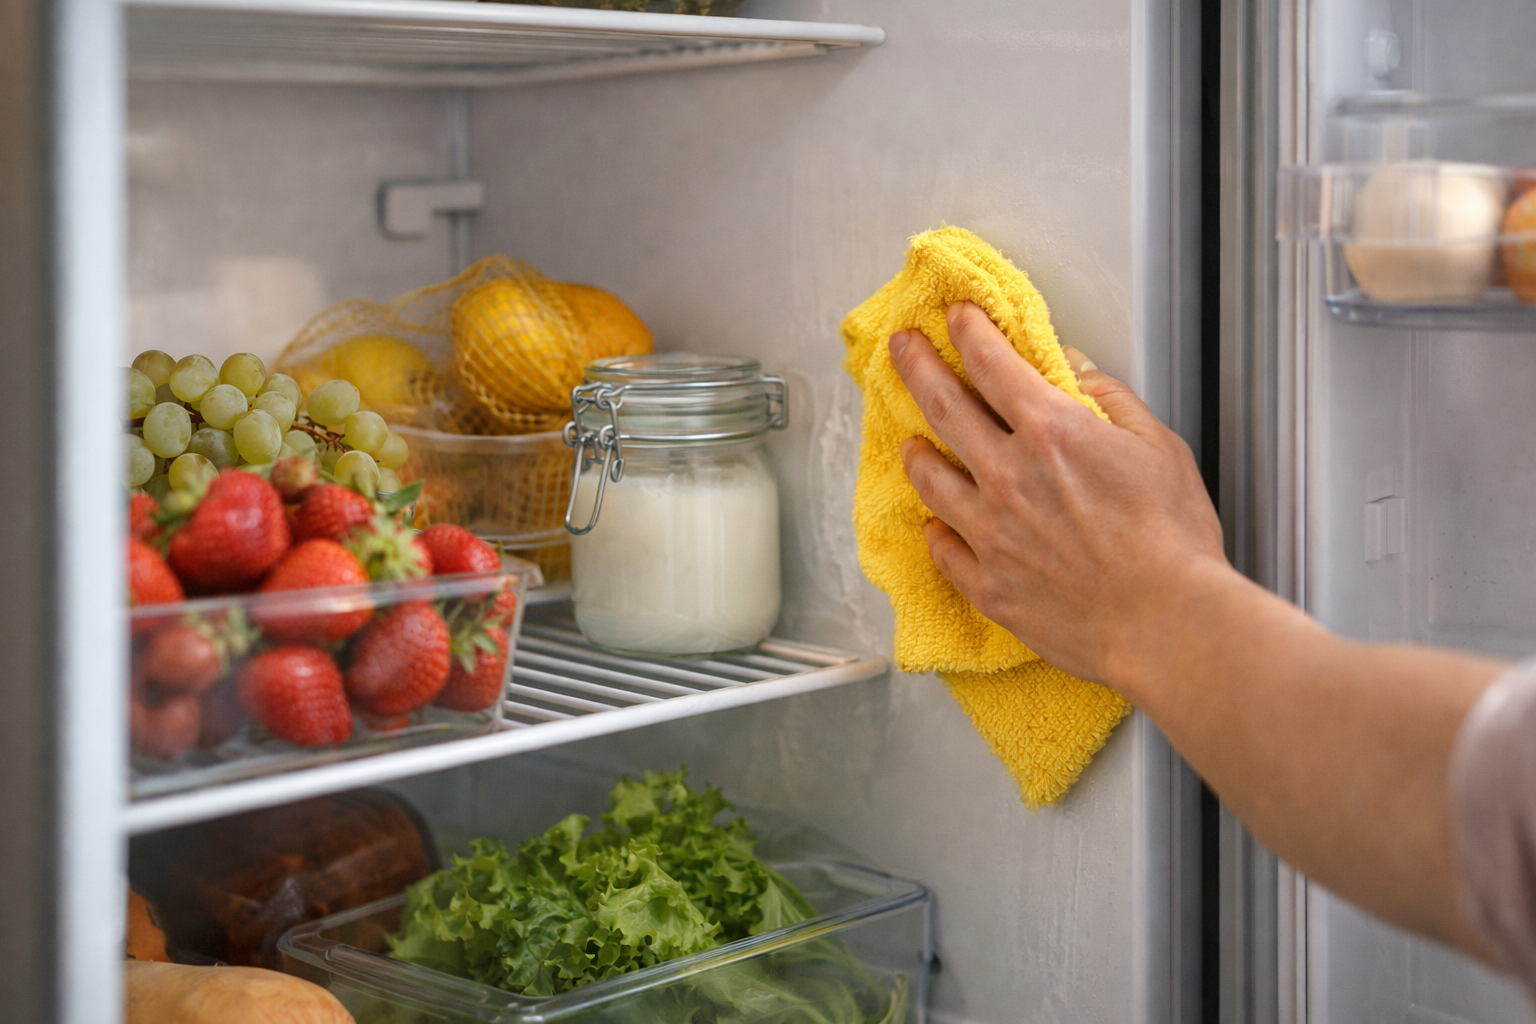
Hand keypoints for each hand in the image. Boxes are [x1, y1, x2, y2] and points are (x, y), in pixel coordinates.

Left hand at [889, 301, 1226, 689]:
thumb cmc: (1174, 540)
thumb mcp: (1158, 447)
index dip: (969, 331)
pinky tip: (934, 524)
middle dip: (917, 367)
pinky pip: (943, 550)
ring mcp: (989, 533)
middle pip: (943, 408)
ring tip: (910, 443)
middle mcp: (1007, 476)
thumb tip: (1073, 370)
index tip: (956, 316)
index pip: (992, 363)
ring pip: (930, 480)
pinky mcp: (987, 584)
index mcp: (1050, 432)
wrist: (1165, 624)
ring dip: (916, 453)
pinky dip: (935, 531)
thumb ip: (1109, 400)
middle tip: (901, 348)